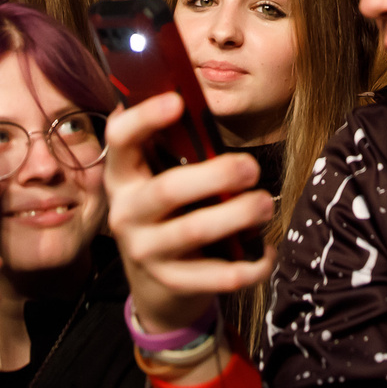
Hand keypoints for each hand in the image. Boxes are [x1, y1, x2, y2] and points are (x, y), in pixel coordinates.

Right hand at [104, 92, 275, 334]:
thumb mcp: (160, 177)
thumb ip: (176, 147)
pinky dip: (248, 265)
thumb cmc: (169, 212)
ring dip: (238, 215)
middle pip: (168, 189)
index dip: (144, 118)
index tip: (177, 101)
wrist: (154, 285)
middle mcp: (126, 213)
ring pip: (194, 230)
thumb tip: (202, 102)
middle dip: (216, 175)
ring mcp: (145, 251)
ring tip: (265, 204)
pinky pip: (214, 276)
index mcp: (123, 176)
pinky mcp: (171, 282)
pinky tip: (266, 251)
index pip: (120, 139)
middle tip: (251, 168)